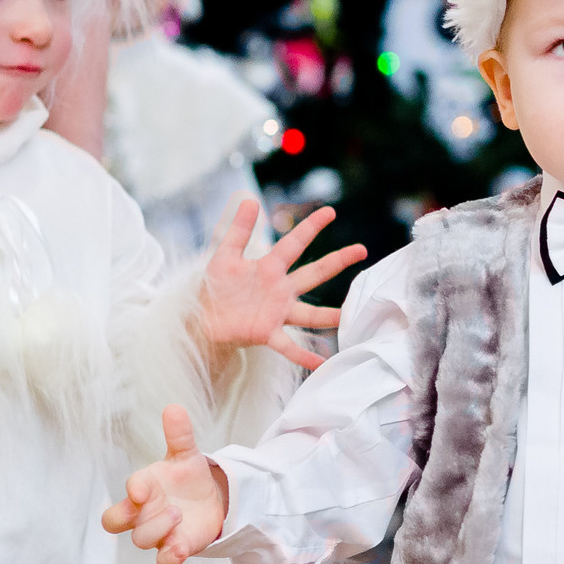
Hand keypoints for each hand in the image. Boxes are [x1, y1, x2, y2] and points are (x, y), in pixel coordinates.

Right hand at [103, 405, 229, 563]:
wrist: (211, 500)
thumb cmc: (187, 477)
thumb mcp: (186, 455)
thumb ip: (179, 435)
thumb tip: (174, 407)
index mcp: (143, 486)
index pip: (126, 491)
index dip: (131, 491)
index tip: (140, 490)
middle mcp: (143, 512)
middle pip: (112, 522)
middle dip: (124, 517)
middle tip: (147, 504)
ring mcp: (158, 532)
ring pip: (141, 540)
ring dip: (158, 528)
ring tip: (180, 514)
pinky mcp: (175, 548)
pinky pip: (163, 561)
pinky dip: (169, 557)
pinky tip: (180, 549)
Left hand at [195, 198, 367, 370]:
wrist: (202, 319)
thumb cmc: (216, 287)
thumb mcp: (224, 255)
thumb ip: (237, 230)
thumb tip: (249, 199)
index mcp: (269, 267)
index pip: (294, 243)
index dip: (311, 227)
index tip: (330, 211)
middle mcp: (280, 289)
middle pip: (314, 273)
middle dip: (337, 261)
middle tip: (361, 250)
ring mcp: (277, 312)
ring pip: (309, 313)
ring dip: (329, 316)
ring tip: (349, 316)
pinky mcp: (267, 333)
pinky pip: (289, 345)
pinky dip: (304, 355)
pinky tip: (321, 364)